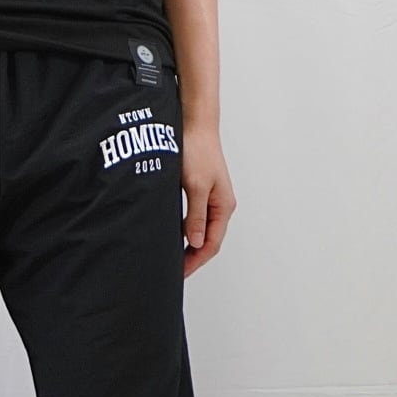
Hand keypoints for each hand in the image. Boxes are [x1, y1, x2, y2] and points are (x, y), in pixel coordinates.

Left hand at [180, 120, 235, 276]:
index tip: (179, 272)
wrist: (194, 124)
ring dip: (189, 245)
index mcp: (224, 206)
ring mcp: (211, 198)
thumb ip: (195, 216)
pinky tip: (173, 234)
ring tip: (173, 257)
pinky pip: (195, 218)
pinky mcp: (201, 191)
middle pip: (208, 240)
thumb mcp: (195, 186)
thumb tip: (194, 242)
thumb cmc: (197, 150)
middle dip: (193, 257)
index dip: (195, 261)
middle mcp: (220, 205)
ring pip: (201, 230)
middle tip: (174, 270)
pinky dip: (185, 230)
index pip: (211, 243)